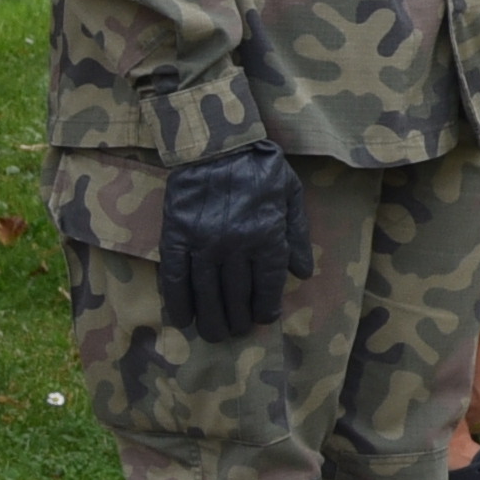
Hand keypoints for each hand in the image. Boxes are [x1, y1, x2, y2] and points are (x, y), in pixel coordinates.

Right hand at [157, 145, 310, 342]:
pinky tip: (182, 318)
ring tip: (214, 334)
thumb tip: (303, 273)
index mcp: (267, 235)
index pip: (268, 283)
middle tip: (237, 332)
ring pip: (206, 292)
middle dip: (238, 318)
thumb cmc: (259, 169)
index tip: (264, 318)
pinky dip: (177, 301)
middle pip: (236, 294)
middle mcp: (235, 244)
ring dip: (210, 318)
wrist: (216, 145)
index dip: (266, 306)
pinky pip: (175, 277)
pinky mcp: (176, 237)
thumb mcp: (291, 195)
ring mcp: (203, 242)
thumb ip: (297, 235)